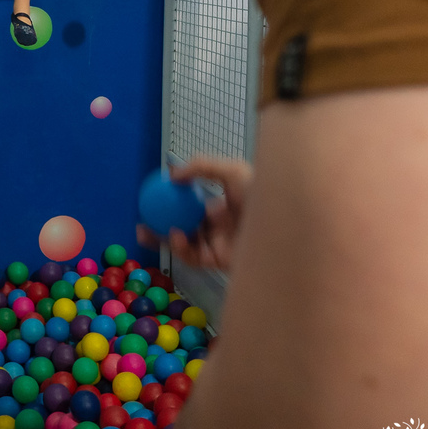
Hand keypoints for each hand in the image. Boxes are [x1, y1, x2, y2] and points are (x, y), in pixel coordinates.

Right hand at [136, 156, 251, 272]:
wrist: (286, 225)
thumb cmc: (262, 192)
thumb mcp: (232, 170)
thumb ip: (201, 167)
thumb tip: (172, 174)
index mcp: (222, 206)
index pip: (191, 206)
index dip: (171, 204)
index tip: (152, 199)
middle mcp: (219, 228)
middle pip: (184, 228)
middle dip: (160, 227)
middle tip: (141, 222)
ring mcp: (219, 245)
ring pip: (185, 244)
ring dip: (164, 238)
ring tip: (145, 230)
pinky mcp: (220, 262)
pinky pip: (194, 256)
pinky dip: (181, 247)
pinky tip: (176, 235)